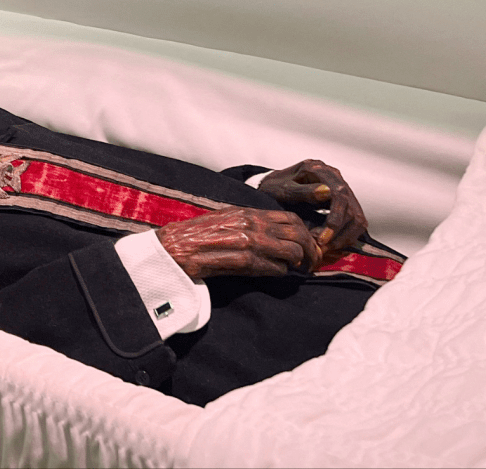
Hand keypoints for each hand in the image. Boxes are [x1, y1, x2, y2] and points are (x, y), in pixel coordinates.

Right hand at [155, 207, 320, 279]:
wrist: (173, 247)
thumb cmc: (195, 235)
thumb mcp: (226, 220)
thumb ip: (250, 224)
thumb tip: (272, 234)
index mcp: (248, 212)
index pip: (290, 218)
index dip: (304, 233)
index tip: (308, 244)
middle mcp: (252, 224)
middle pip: (297, 234)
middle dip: (310, 250)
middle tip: (311, 262)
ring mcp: (248, 242)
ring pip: (290, 252)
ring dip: (296, 263)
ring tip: (295, 270)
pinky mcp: (242, 260)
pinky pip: (274, 268)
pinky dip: (279, 273)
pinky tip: (275, 274)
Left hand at [257, 159, 367, 259]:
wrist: (271, 186)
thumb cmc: (273, 187)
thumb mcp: (282, 189)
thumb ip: (303, 191)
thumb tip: (327, 192)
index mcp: (320, 170)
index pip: (339, 194)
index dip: (334, 219)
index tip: (322, 238)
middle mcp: (334, 177)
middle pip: (351, 207)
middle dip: (338, 232)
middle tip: (322, 247)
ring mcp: (341, 188)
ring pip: (356, 216)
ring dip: (344, 236)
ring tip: (325, 247)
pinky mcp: (343, 201)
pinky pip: (354, 221)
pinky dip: (347, 235)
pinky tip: (332, 243)